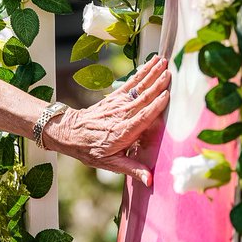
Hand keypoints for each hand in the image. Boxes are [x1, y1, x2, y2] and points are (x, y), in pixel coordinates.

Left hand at [46, 55, 170, 185]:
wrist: (70, 133)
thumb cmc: (91, 150)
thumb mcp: (110, 163)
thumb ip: (132, 169)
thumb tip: (150, 180)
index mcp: (123, 132)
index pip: (142, 117)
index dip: (154, 106)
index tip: (167, 95)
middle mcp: (121, 115)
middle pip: (142, 98)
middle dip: (157, 84)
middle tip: (170, 72)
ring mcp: (117, 104)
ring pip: (137, 87)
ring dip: (151, 73)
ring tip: (163, 62)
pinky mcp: (114, 97)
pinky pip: (130, 83)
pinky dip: (141, 73)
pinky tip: (150, 64)